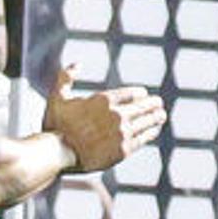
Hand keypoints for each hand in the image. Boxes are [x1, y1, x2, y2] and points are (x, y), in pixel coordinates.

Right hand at [48, 57, 164, 175]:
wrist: (58, 154)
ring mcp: (121, 133)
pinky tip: (153, 131)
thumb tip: (76, 64)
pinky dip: (150, 133)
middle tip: (159, 104)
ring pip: (146, 122)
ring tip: (161, 116)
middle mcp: (116, 115)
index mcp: (103, 100)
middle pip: (142, 106)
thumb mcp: (57, 98)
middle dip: (153, 104)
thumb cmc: (56, 126)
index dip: (140, 93)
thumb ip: (65, 78)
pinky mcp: (123, 150)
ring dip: (155, 118)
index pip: (131, 93)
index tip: (144, 94)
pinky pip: (142, 139)